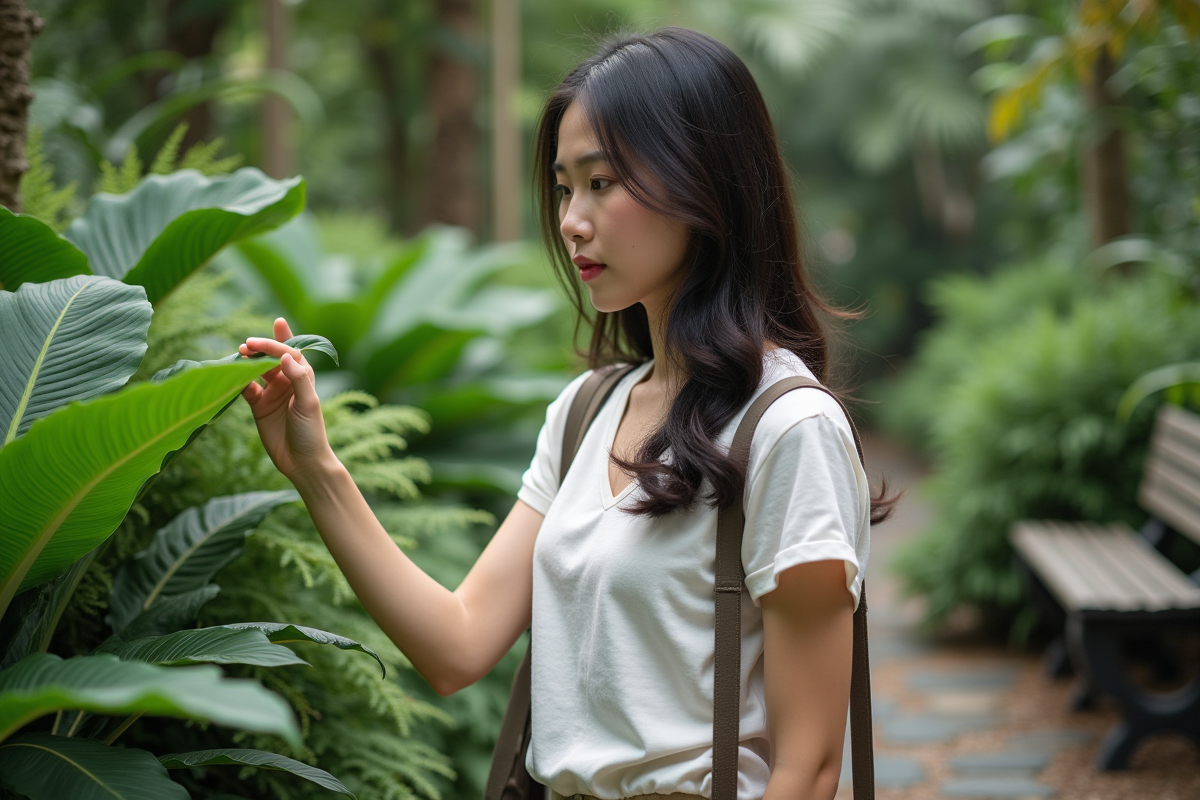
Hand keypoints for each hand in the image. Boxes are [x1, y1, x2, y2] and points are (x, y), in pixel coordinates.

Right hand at [240, 318, 334, 478]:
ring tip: (239, 355)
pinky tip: (233, 378)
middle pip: (271, 359)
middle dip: (259, 349)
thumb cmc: (311, 431)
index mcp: (302, 377)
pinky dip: (239, 382)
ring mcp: (271, 394)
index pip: (289, 353)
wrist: (302, 461)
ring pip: (256, 371)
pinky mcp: (258, 406)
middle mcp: (286, 382)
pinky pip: (246, 389)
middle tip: (246, 345)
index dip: (277, 342)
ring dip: (247, 363)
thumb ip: (299, 379)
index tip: (263, 337)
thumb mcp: (308, 404)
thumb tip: (285, 356)